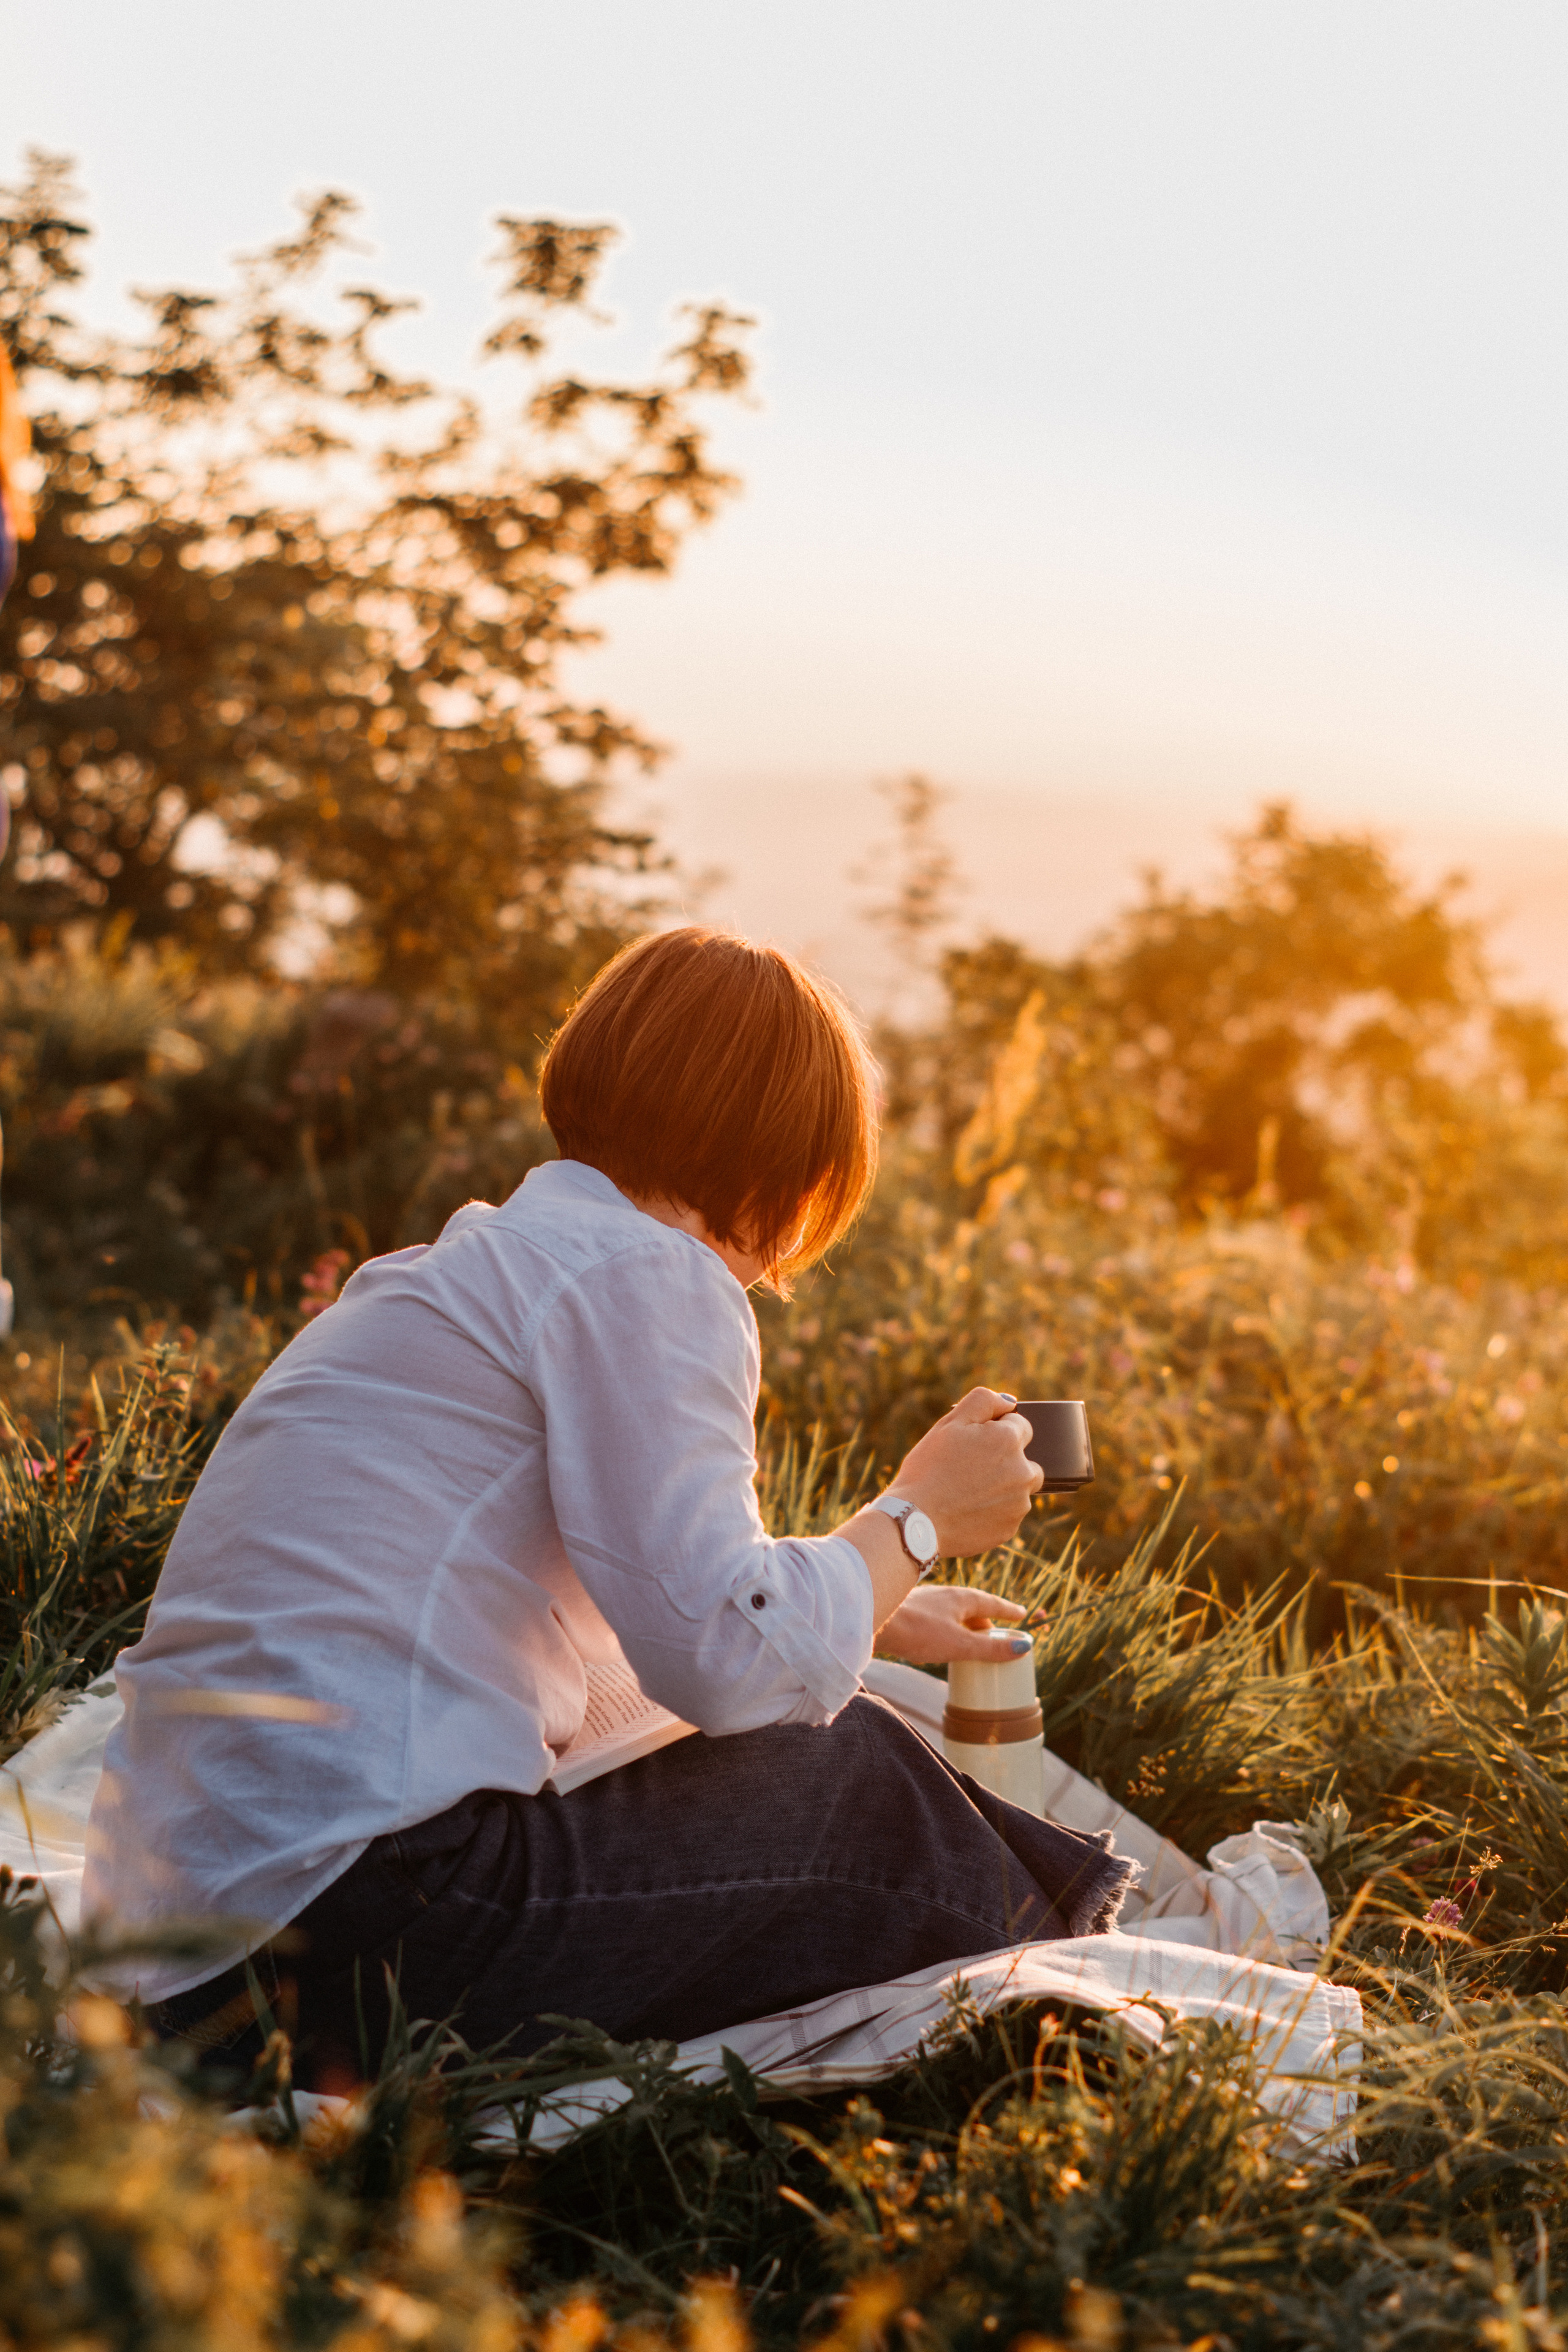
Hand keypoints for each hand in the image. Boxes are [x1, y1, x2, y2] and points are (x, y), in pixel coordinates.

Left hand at [873, 1584, 1033, 1664]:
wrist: (871, 1618)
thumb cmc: (917, 1630)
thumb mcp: (959, 1645)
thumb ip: (989, 1648)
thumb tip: (1023, 1648)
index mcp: (960, 1598)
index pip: (992, 1603)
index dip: (1008, 1611)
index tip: (1022, 1614)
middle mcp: (944, 1594)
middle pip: (972, 1606)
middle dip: (986, 1619)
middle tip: (998, 1633)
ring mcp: (925, 1601)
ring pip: (953, 1612)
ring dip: (965, 1624)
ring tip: (970, 1639)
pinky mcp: (909, 1611)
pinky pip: (937, 1618)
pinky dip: (947, 1627)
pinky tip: (939, 1638)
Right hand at [886, 1386, 1042, 1557]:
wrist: (914, 1521)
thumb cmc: (928, 1468)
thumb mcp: (949, 1423)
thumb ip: (983, 1401)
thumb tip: (1009, 1402)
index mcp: (1009, 1441)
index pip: (1020, 1426)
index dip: (996, 1431)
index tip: (974, 1443)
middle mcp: (1023, 1472)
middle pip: (1026, 1460)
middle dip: (1006, 1460)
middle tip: (971, 1469)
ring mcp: (1018, 1504)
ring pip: (1017, 1489)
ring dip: (1001, 1487)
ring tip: (965, 1492)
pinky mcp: (1009, 1529)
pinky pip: (1007, 1514)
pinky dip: (992, 1511)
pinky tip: (966, 1511)